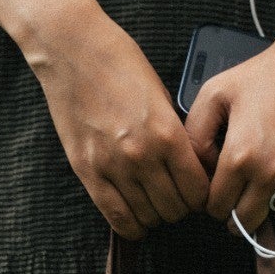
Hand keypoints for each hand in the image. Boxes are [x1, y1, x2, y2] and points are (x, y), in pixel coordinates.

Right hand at [27, 0, 209, 238]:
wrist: (73, 50)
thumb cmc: (119, 64)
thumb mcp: (161, 96)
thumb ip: (175, 135)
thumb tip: (190, 168)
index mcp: (167, 134)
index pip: (197, 190)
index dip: (201, 196)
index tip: (196, 190)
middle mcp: (141, 155)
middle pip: (174, 209)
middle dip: (180, 207)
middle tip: (175, 196)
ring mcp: (112, 167)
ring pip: (148, 218)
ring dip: (155, 215)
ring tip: (153, 201)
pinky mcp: (88, 172)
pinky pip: (116, 218)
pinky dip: (131, 224)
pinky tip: (135, 214)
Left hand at [184, 26, 274, 232]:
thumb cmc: (267, 74)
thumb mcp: (215, 94)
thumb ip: (194, 135)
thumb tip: (198, 169)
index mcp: (241, 157)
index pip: (217, 207)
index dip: (212, 202)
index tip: (217, 192)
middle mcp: (272, 175)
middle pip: (245, 222)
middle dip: (235, 212)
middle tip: (236, 195)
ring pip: (274, 210)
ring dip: (266, 197)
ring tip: (267, 165)